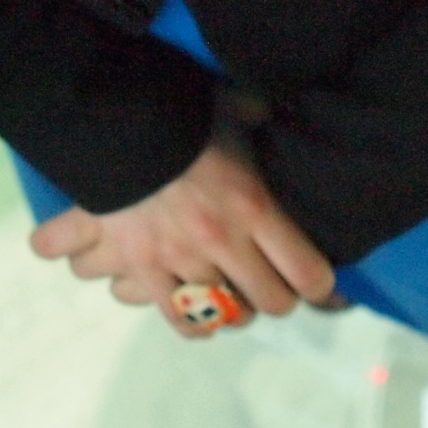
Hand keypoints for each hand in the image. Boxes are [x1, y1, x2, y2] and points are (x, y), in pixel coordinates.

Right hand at [28, 138, 337, 338]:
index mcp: (254, 205)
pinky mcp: (142, 268)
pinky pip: (177, 318)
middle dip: (276, 298)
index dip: (318, 284)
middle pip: (270, 303)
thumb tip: (270, 111)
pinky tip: (197, 310)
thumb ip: (256, 115)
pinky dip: (191, 321)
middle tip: (272, 284)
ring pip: (225, 314)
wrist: (109, 124)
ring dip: (234, 309)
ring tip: (233, 295)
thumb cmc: (177, 113)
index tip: (317, 282)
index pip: (307, 272)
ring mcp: (180, 259)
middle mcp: (223, 241)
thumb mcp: (229, 106)